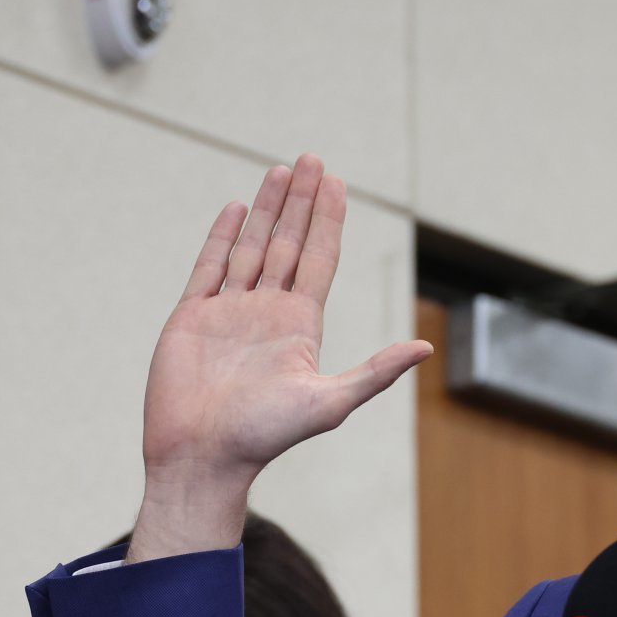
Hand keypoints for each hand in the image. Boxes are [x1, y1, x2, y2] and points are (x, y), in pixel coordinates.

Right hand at [128, 155, 432, 561]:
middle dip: (301, 201)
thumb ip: (375, 372)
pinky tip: (237, 208)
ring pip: (252, 247)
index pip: (320, 259)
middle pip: (289, 243)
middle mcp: (268, 312)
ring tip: (280, 170)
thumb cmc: (266, 437)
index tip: (336, 182)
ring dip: (267, 209)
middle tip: (312, 158)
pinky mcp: (191, 319)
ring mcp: (229, 312)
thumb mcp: (330, 402)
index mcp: (301, 325)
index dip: (328, 220)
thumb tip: (425, 348)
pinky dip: (223, 237)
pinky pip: (209, 267)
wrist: (202, 458)